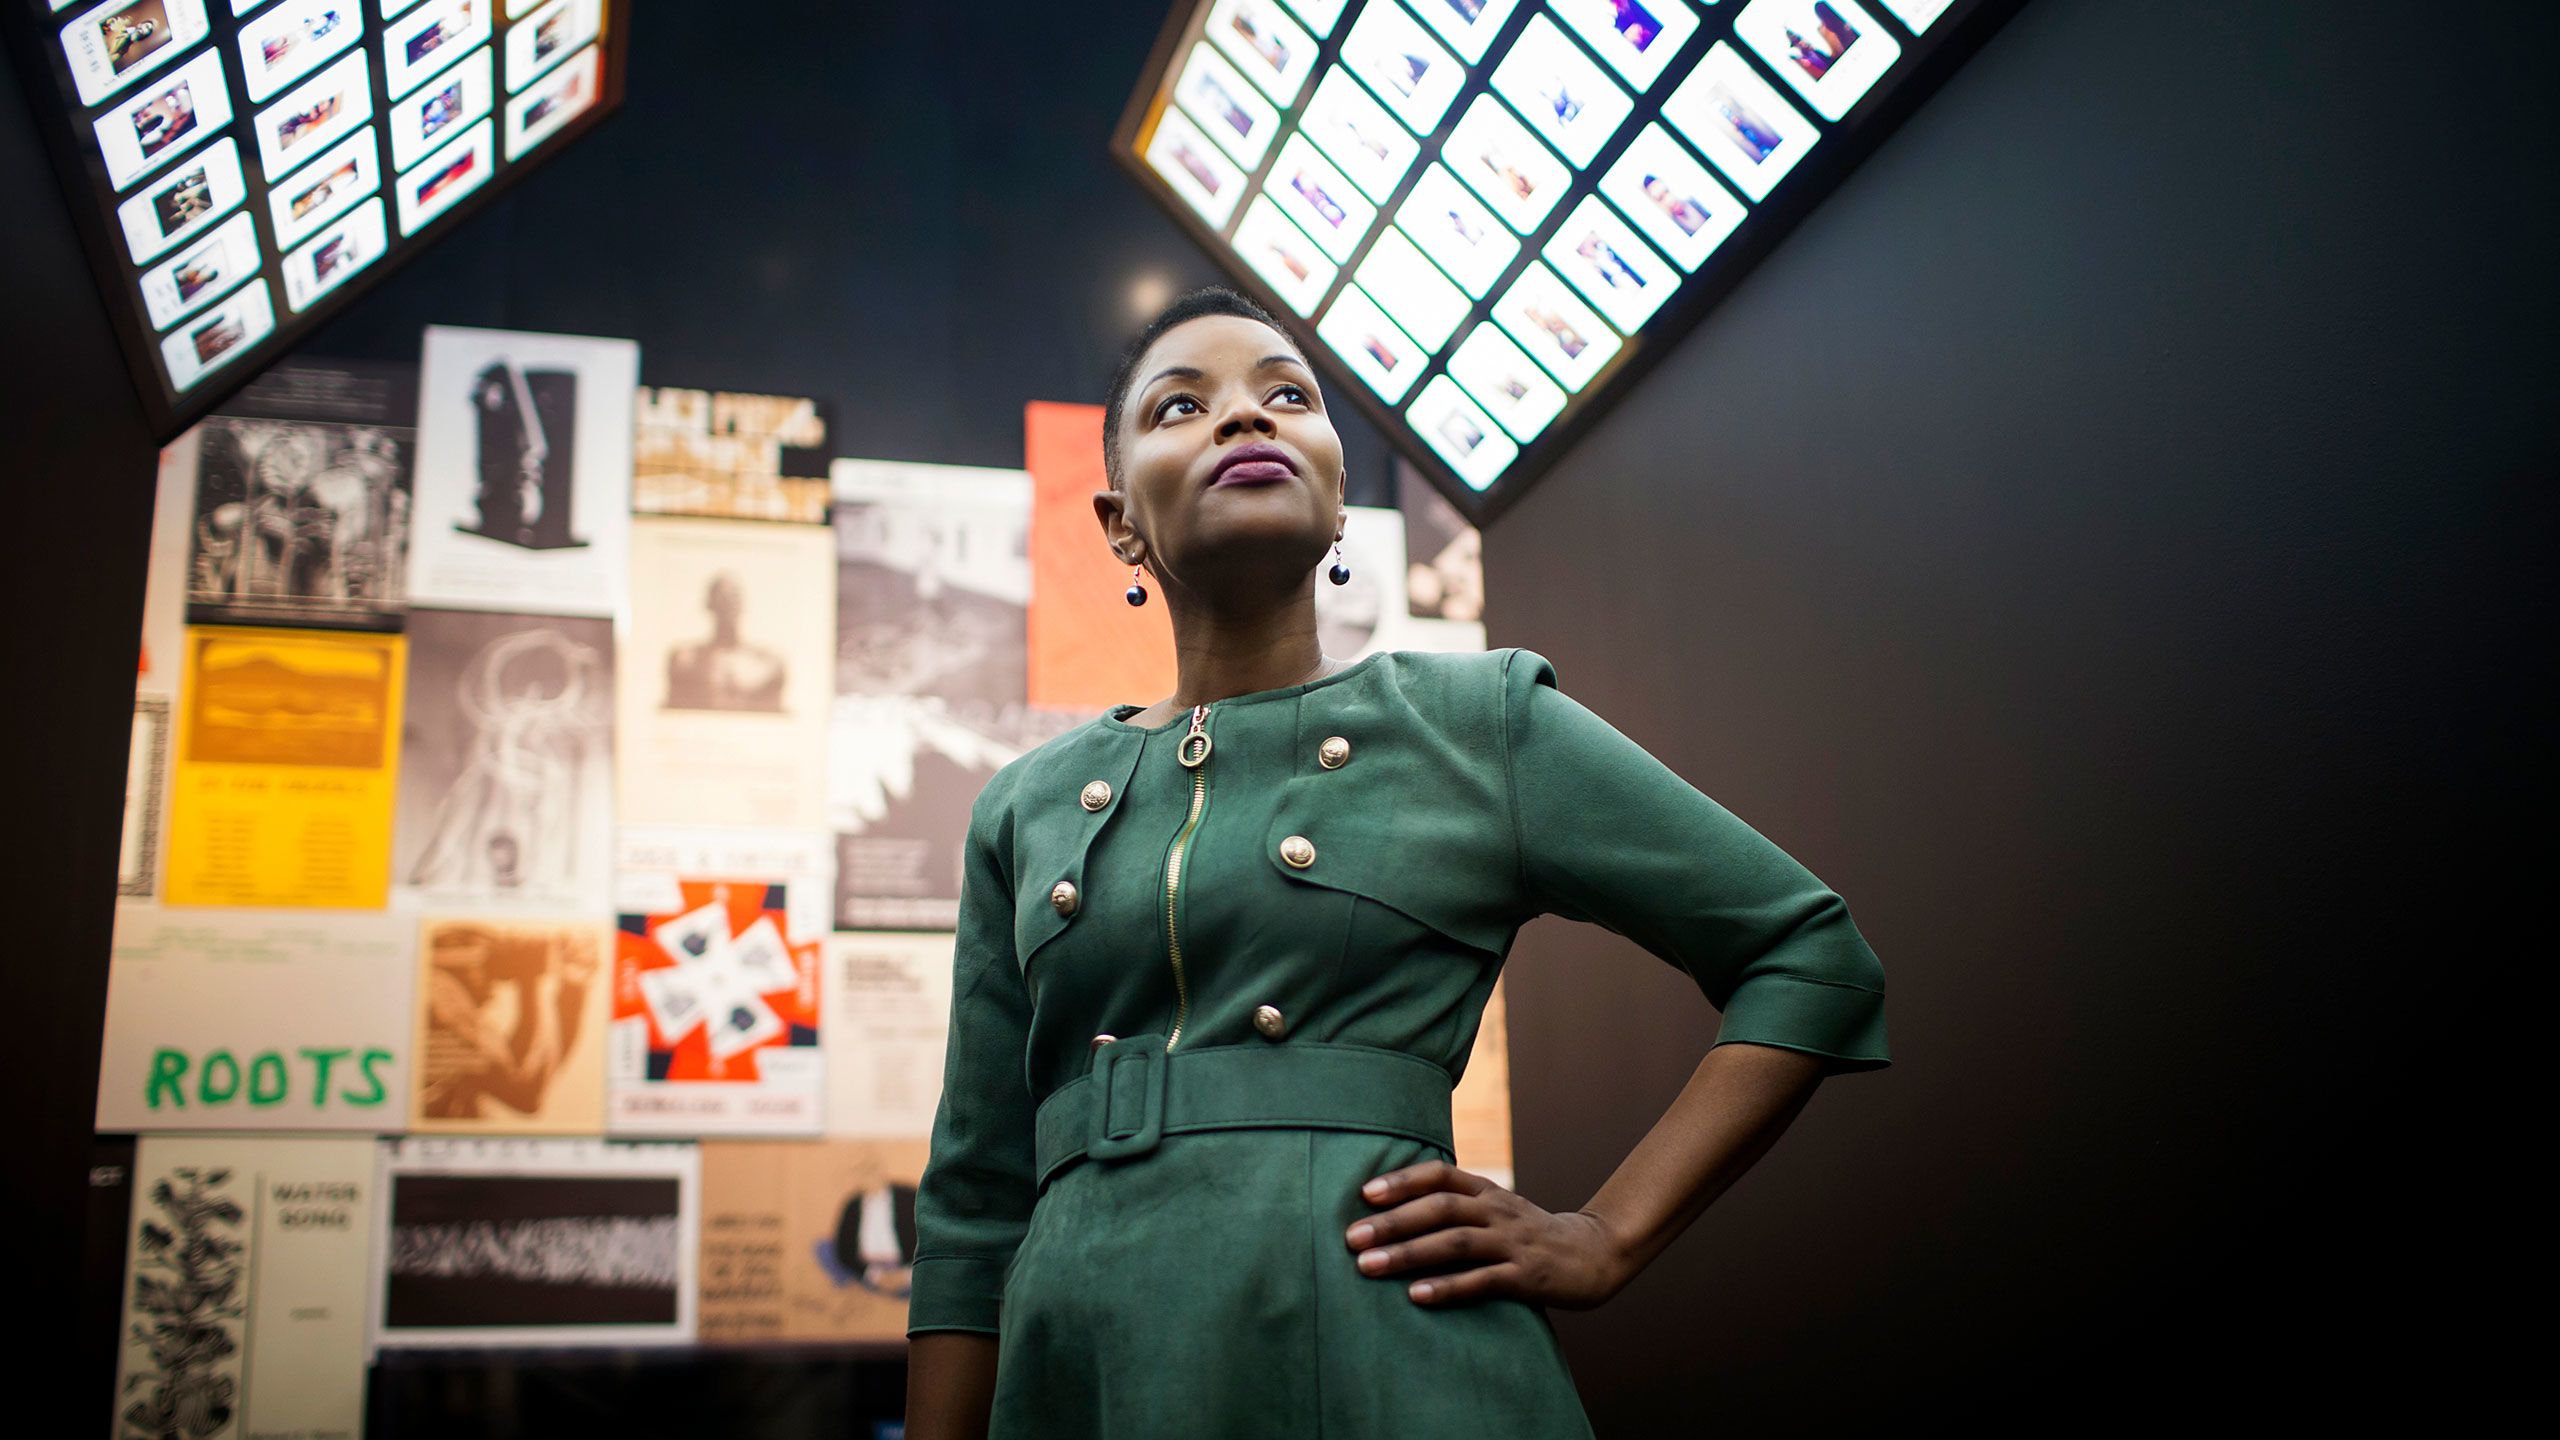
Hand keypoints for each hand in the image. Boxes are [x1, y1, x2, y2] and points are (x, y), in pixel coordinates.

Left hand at [1345, 1160, 1630, 1309]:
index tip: (1364, 1194)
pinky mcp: (1526, 1277)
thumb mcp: (1495, 1209)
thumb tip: (1390, 1209)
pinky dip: (1447, 1288)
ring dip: (1409, 1254)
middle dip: (1393, 1222)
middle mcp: (1497, 1211)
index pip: (1440, 1176)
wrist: (1593, 1255)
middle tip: (1351, 1238)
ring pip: (1455, 1243)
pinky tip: (1416, 1296)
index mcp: (1487, 1192)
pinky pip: (1482, 1282)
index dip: (1402, 1181)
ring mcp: (1513, 1243)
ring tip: (1369, 1267)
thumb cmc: (1527, 1234)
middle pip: (1440, 1209)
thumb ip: (1455, 1205)